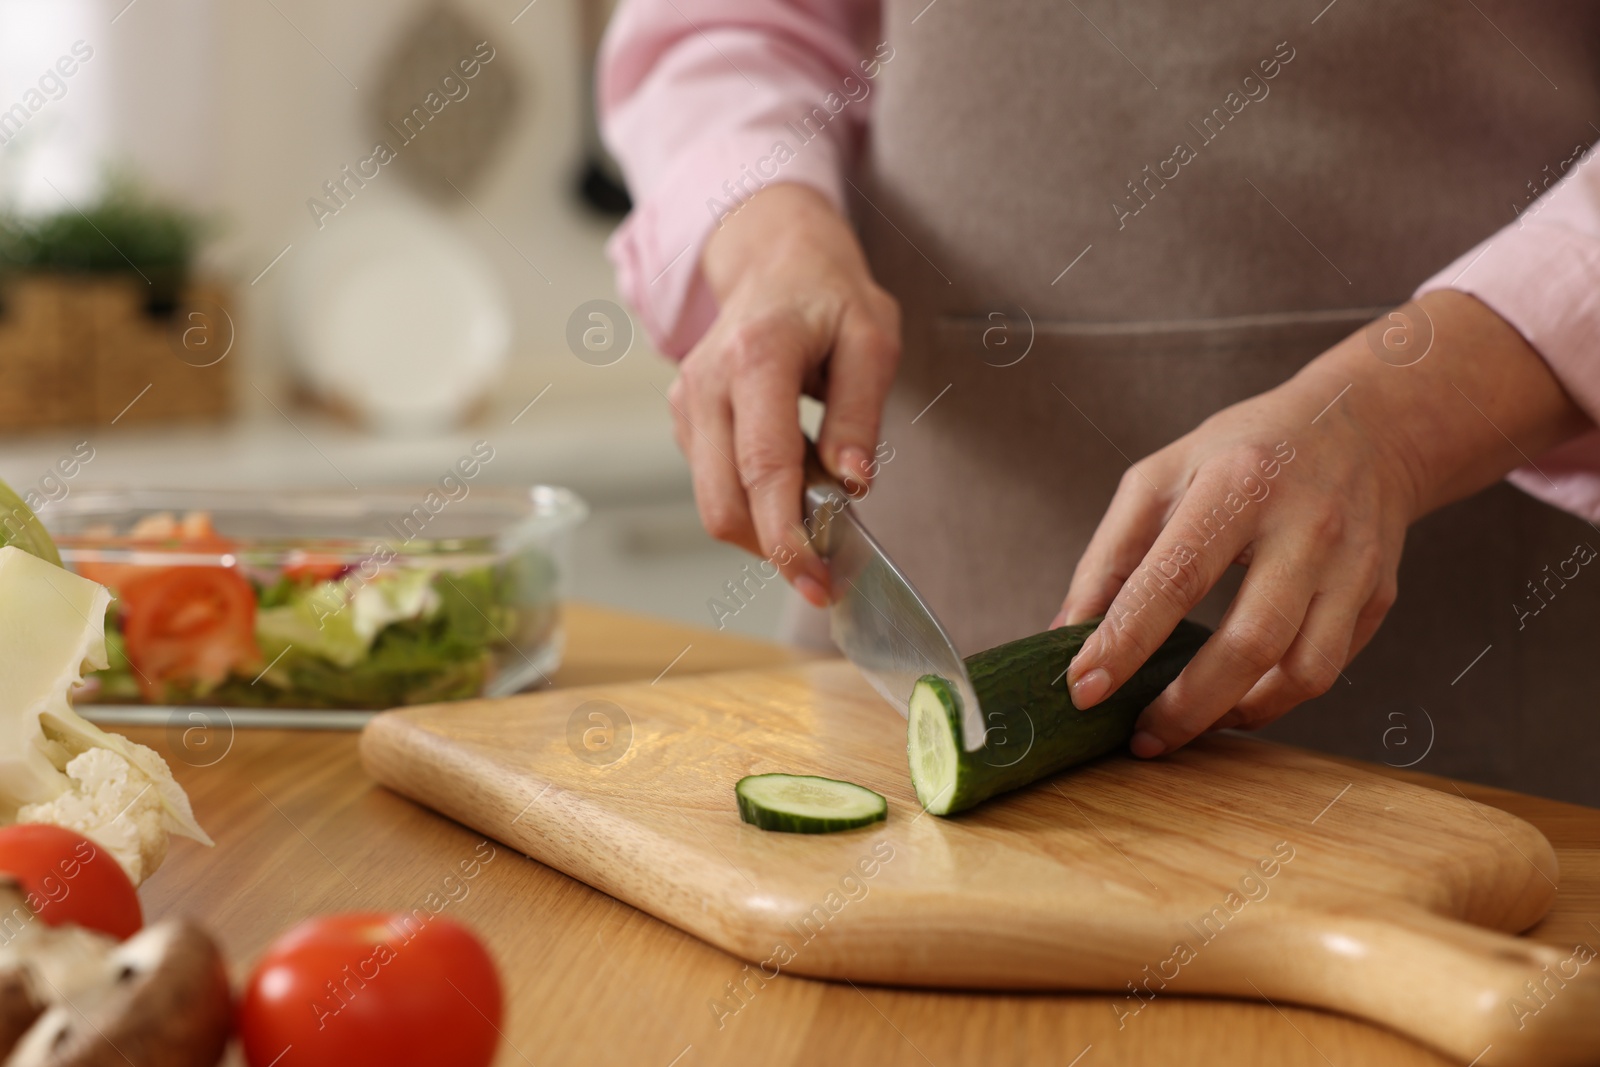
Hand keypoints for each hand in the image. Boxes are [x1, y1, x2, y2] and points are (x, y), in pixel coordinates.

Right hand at [667, 183, 899, 605]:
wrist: (775, 258)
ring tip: (816, 511)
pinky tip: (790, 482)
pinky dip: (752, 502)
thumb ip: (861, 413)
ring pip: (713, 502)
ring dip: (764, 527)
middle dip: (772, 549)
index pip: (762, 467)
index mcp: (756, 357)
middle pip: (722, 503)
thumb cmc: (828, 296)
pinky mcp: (685, 418)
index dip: (786, 536)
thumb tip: (852, 483)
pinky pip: (713, 482)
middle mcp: (707, 383)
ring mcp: (687, 401)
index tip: (816, 579)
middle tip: (824, 569)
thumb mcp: (872, 340)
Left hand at [1057, 291, 1589, 756]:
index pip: (1175, 576)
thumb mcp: (1161, 476)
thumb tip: (1066, 634)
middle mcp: (1306, 526)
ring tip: (1183, 724)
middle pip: (1250, 641)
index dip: (1125, 640)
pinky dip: (1273, 700)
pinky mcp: (1378, 596)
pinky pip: (1326, 671)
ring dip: (1235, 713)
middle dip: (1187, 705)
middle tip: (1140, 736)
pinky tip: (1231, 701)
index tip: (1083, 690)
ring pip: (1302, 672)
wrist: (1362, 427)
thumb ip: (1110, 554)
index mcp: (1238, 484)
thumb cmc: (1241, 453)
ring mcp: (1352, 565)